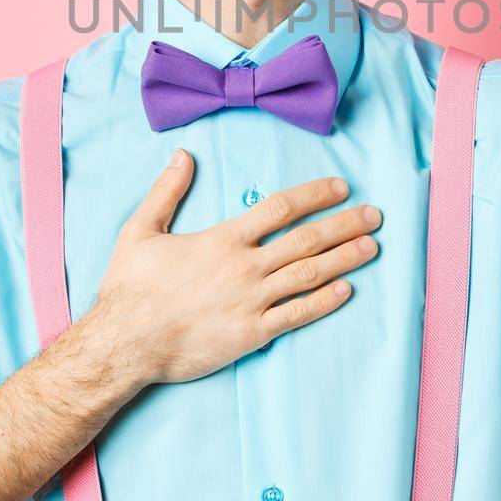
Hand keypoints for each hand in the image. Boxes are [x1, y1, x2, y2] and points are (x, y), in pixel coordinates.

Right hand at [88, 150, 382, 385]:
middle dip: (344, 225)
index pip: (280, 208)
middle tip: (375, 216)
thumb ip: (166, 191)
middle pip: (306, 240)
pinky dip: (323, 302)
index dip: (315, 195)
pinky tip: (346, 290)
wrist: (124, 344)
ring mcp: (251, 303)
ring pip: (308, 275)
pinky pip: (296, 316)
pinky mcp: (251, 335)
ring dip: (344, 259)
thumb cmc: (130, 288)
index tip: (341, 188)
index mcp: (223, 239)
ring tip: (371, 247)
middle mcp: (244, 268)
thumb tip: (183, 155)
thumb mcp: (140, 230)